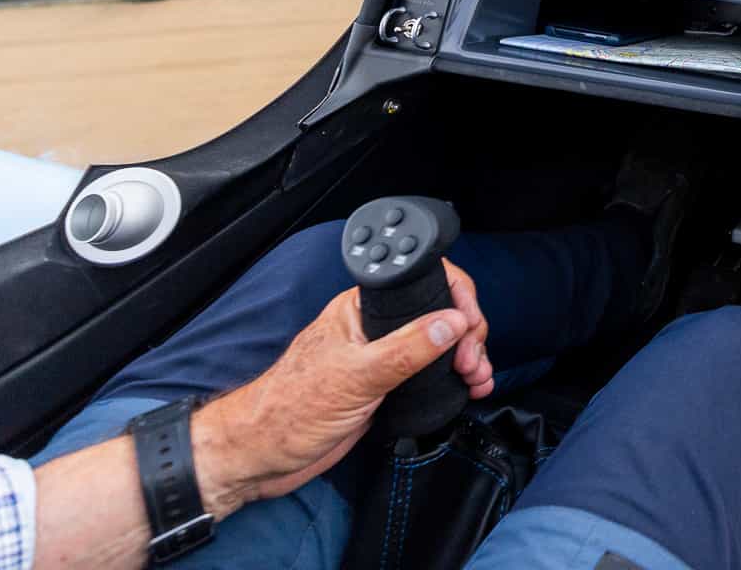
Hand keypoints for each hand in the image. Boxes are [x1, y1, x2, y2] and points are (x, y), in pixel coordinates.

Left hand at [193, 257, 493, 512]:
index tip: (470, 329)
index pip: (424, 283)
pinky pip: (432, 373)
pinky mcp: (388, 387)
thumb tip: (453, 322)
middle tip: (471, 363)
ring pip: (441, 344)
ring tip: (477, 379)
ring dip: (468, 358)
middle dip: (468, 335)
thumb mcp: (355, 376)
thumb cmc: (291, 410)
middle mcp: (376, 327)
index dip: (457, 300)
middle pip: (440, 313)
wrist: (262, 457)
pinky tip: (469, 388)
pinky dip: (456, 378)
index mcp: (362, 308)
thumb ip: (407, 348)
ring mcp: (384, 357)